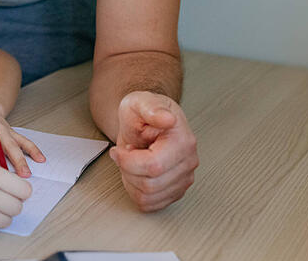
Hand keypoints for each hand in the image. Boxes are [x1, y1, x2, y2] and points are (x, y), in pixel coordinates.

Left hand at [109, 91, 197, 211]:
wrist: (147, 121)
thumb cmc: (143, 112)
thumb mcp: (140, 102)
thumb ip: (151, 108)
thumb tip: (167, 118)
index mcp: (183, 141)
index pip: (153, 166)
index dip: (128, 161)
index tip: (118, 150)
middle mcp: (189, 162)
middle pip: (149, 185)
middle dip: (128, 170)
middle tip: (126, 153)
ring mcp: (184, 178)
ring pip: (148, 197)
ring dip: (131, 180)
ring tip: (133, 161)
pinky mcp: (176, 190)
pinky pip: (149, 204)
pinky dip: (135, 191)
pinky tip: (136, 173)